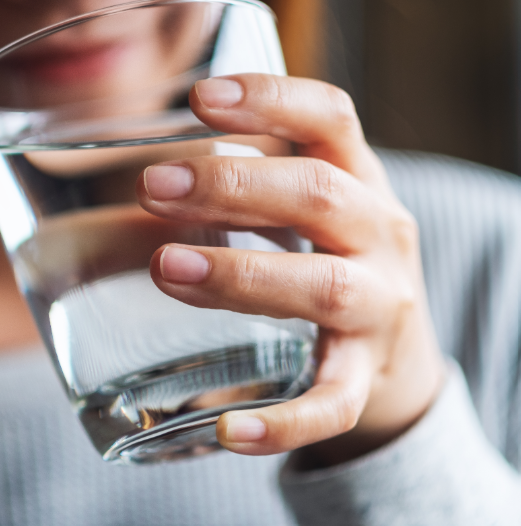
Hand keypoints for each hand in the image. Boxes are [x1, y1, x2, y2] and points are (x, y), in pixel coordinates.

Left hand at [135, 74, 446, 465]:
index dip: (271, 98)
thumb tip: (131, 160)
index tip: (201, 97)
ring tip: (167, 269)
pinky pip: (333, 403)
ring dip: (243, 276)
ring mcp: (381, 307)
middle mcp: (380, 234)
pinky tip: (229, 431)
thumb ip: (242, 179)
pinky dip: (284, 422)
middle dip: (234, 187)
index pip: (330, 118)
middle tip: (153, 186)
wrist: (396, 354)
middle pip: (320, 195)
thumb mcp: (304, 207)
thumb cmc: (328, 259)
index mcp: (358, 179)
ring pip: (325, 287)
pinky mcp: (366, 378)